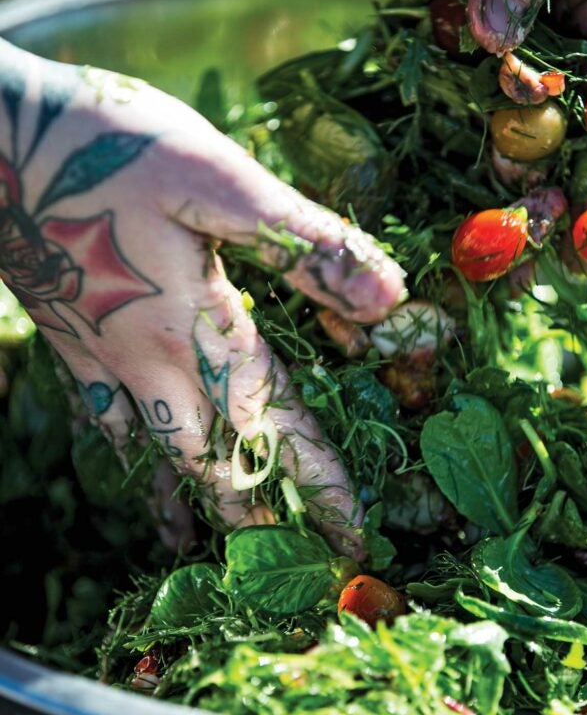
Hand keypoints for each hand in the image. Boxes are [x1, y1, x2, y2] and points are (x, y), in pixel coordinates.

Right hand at [0, 42, 404, 556]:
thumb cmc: (110, 149)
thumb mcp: (221, 183)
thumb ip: (305, 245)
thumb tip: (390, 301)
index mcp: (199, 331)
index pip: (276, 427)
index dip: (321, 484)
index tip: (354, 541)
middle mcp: (150, 363)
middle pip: (215, 462)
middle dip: (261, 517)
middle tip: (295, 565)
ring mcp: (102, 358)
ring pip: (156, 456)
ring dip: (193, 505)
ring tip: (210, 553)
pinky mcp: (67, 339)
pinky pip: (104, 422)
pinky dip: (129, 459)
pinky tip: (133, 471)